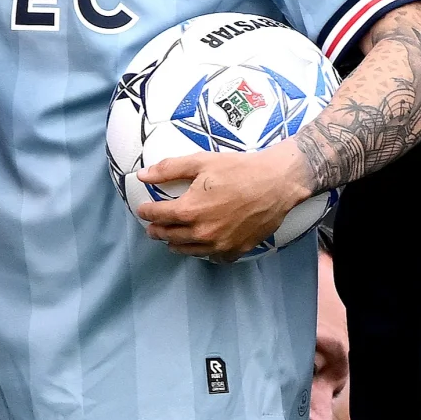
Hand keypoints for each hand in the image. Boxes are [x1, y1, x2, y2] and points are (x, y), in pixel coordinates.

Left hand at [134, 143, 315, 260]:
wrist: (277, 183)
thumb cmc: (239, 169)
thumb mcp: (201, 162)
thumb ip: (169, 169)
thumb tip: (143, 176)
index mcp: (189, 210)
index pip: (157, 216)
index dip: (147, 212)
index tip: (143, 210)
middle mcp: (201, 232)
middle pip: (170, 237)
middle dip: (158, 231)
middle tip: (153, 228)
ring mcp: (219, 245)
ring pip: (188, 251)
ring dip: (176, 244)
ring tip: (172, 240)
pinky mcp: (236, 250)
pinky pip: (213, 257)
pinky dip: (205, 252)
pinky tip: (203, 245)